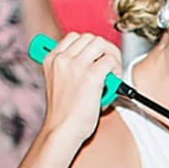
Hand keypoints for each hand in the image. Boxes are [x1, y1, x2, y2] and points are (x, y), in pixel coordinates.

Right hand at [38, 31, 122, 145]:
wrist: (62, 131)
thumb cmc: (64, 113)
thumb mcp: (58, 83)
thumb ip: (70, 68)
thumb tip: (94, 58)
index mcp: (52, 59)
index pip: (75, 37)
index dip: (90, 46)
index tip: (96, 58)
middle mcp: (62, 59)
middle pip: (91, 38)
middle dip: (104, 50)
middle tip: (109, 66)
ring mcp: (76, 66)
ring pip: (102, 45)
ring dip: (112, 57)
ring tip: (111, 75)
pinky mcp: (91, 76)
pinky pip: (111, 61)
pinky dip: (116, 70)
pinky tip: (113, 83)